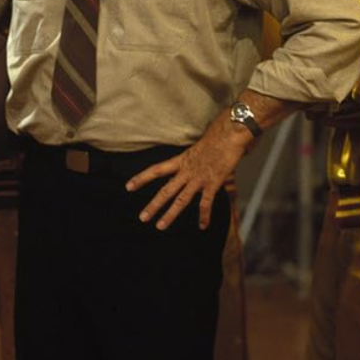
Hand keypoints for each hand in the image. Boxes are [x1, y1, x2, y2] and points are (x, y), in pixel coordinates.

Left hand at [125, 114, 253, 230]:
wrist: (230, 133)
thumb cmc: (218, 136)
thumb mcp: (199, 147)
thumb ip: (195, 159)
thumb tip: (196, 162)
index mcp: (181, 160)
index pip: (156, 170)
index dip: (142, 178)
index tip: (128, 186)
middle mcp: (187, 171)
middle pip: (166, 190)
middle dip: (153, 205)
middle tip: (142, 217)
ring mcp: (199, 178)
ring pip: (181, 200)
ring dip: (170, 214)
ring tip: (160, 226)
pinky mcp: (213, 183)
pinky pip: (206, 203)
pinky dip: (204, 216)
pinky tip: (203, 226)